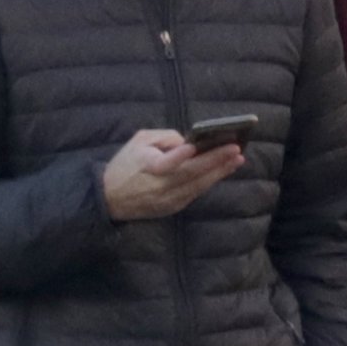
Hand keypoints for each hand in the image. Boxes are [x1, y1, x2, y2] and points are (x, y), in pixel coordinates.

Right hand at [102, 127, 241, 219]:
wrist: (109, 198)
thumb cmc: (126, 164)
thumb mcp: (139, 141)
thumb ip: (164, 138)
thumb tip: (188, 142)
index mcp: (147, 167)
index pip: (164, 164)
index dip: (178, 156)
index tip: (193, 147)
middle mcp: (160, 186)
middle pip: (191, 174)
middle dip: (215, 161)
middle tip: (235, 150)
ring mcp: (167, 199)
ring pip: (198, 186)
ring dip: (219, 172)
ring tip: (236, 160)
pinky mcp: (172, 207)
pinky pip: (195, 193)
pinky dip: (209, 182)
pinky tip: (222, 171)